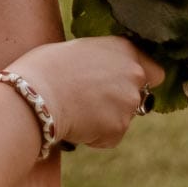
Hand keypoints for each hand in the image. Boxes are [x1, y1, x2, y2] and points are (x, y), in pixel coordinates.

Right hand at [13, 36, 168, 148]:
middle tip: (89, 101)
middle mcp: (134, 74)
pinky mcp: (119, 129)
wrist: (33, 95)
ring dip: (106, 119)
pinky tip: (74, 124)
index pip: (154, 71)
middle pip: (139, 96)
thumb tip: (101, 72)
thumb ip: (101, 60)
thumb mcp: (77, 50)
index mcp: (124, 49)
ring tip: (75, 112)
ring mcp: (129, 103)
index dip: (140, 80)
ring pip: (123, 118)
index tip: (122, 85)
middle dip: (119, 101)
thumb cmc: (44, 67)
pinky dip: (95, 136)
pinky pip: (110, 137)